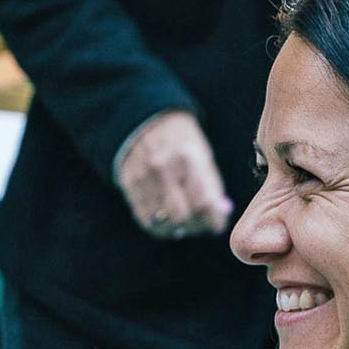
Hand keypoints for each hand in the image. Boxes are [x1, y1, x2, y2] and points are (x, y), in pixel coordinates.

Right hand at [117, 111, 231, 239]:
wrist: (145, 119)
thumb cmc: (181, 141)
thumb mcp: (202, 156)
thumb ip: (211, 187)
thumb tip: (220, 216)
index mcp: (187, 158)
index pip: (203, 202)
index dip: (213, 220)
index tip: (217, 225)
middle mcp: (163, 168)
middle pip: (181, 216)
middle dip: (195, 226)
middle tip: (200, 226)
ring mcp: (142, 177)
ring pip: (162, 221)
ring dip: (177, 229)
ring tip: (185, 224)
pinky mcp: (128, 184)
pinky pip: (145, 217)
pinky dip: (159, 226)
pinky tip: (167, 221)